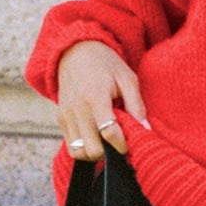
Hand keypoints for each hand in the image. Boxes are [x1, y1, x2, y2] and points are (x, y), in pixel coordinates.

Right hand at [56, 40, 149, 159]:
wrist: (76, 51)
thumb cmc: (106, 64)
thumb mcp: (127, 79)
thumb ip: (136, 106)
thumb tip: (145, 131)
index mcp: (95, 97)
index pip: (109, 133)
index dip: (123, 145)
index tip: (130, 144)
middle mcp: (77, 109)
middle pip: (93, 149)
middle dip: (109, 152)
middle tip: (118, 142)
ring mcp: (66, 115)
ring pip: (79, 153)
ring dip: (95, 153)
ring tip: (106, 141)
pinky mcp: (60, 119)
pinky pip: (71, 147)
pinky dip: (85, 148)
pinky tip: (95, 137)